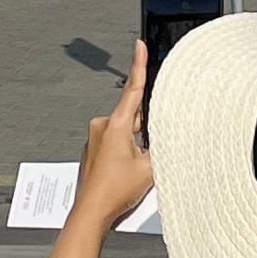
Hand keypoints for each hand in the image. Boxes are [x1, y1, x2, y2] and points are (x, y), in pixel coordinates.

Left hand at [74, 45, 157, 226]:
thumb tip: (165, 138)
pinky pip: (115, 143)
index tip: (139, 45)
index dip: (139, 64)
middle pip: (133, 116)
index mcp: (116, 124)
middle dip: (145, 130)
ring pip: (125, 132)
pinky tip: (126, 172)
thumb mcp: (150, 168)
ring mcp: (95, 138)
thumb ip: (161, 147)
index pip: (133, 89)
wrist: (91, 212)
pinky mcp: (92, 149)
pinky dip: (125, 152)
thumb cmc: (115, 191)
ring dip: (135, 145)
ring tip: (134, 170)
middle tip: (147, 154)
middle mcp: (102, 126)